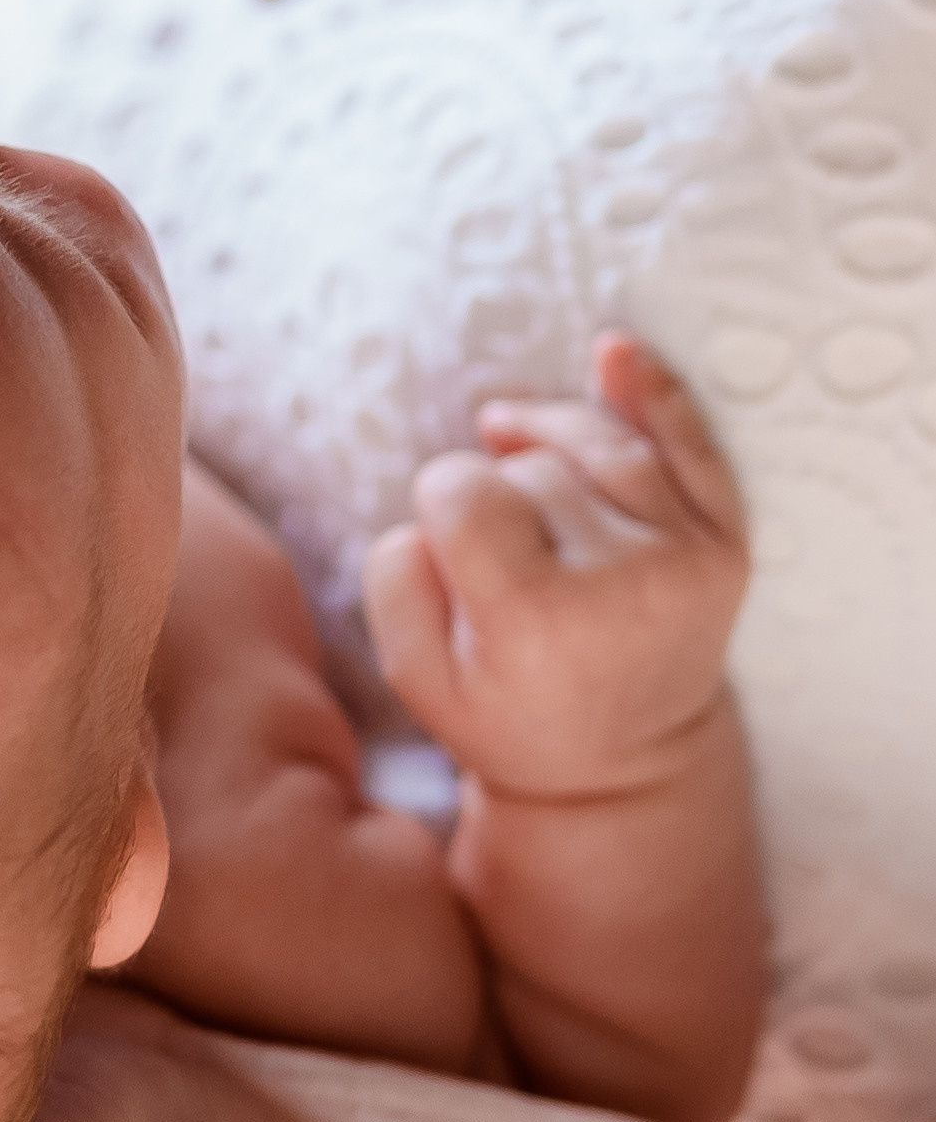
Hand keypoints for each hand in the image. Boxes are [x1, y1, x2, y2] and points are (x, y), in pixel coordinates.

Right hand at [364, 335, 748, 802]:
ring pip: (598, 440)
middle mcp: (622, 581)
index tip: (449, 547)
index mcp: (536, 618)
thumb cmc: (510, 716)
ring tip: (512, 445)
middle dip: (500, 486)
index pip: (461, 491)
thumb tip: (434, 511)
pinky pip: (693, 444)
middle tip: (501, 546)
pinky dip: (654, 392)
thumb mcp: (417, 679)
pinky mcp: (725, 546)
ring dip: (548, 438)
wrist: (625, 767)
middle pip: (530, 465)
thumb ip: (396, 581)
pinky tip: (613, 353)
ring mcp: (683, 558)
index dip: (440, 505)